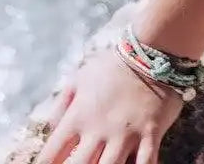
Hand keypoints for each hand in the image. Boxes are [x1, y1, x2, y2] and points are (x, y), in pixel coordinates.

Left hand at [37, 47, 182, 163]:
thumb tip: (52, 129)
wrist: (152, 50)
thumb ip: (61, 104)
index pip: (52, 153)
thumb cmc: (114, 64)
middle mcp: (100, 130)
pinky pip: (145, 163)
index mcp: (79, 116)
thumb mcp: (80, 77)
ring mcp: (126, 134)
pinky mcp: (150, 135)